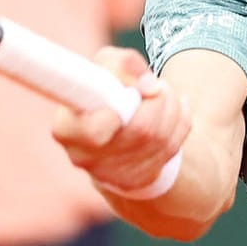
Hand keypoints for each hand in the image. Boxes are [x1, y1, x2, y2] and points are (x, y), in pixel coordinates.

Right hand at [51, 47, 191, 199]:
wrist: (111, 129)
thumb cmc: (102, 92)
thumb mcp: (104, 67)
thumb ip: (121, 64)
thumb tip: (149, 85)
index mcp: (67, 129)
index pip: (94, 130)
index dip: (116, 114)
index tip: (129, 95)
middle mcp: (85, 157)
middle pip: (140, 130)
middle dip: (158, 100)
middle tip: (157, 85)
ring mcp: (112, 175)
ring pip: (161, 138)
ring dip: (171, 107)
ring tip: (164, 93)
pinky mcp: (138, 181)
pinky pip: (172, 148)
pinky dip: (179, 122)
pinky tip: (172, 111)